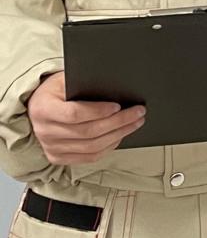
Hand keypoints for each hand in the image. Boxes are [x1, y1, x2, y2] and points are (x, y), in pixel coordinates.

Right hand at [28, 73, 145, 165]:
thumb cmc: (55, 91)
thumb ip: (84, 83)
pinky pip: (88, 157)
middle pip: (88, 132)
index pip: (74, 114)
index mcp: (44, 109)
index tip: (118, 106)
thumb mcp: (64, 79)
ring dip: (118, 135)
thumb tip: (114, 85)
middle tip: (138, 112)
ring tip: (135, 123)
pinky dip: (108, 147)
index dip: (98, 111)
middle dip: (118, 122)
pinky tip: (120, 135)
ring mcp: (51, 147)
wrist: (37, 107)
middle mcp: (45, 131)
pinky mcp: (58, 157)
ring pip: (91, 147)